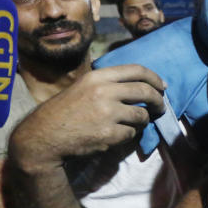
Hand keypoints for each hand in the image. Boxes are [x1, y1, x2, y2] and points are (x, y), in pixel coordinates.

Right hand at [8, 65, 165, 172]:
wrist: (44, 137)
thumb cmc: (65, 111)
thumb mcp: (83, 87)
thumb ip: (109, 84)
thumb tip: (143, 84)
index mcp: (97, 77)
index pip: (136, 70)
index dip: (154, 77)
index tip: (163, 86)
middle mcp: (104, 92)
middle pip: (145, 91)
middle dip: (158, 100)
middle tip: (160, 108)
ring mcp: (107, 113)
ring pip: (141, 115)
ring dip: (143, 120)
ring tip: (134, 123)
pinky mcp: (109, 134)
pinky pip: (132, 133)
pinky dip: (128, 135)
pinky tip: (115, 134)